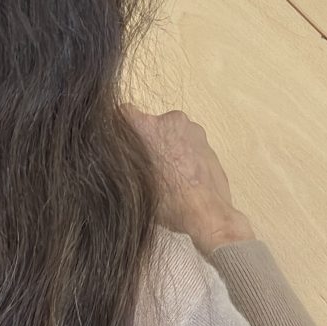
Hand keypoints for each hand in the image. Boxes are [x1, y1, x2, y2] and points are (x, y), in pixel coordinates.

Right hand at [123, 105, 255, 255]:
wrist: (207, 212)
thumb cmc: (167, 200)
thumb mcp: (133, 182)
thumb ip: (124, 158)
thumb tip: (118, 152)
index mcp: (150, 127)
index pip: (123, 113)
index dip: (118, 127)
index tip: (118, 143)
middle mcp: (173, 120)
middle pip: (150, 125)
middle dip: (145, 141)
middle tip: (143, 166)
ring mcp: (194, 130)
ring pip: (171, 134)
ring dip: (165, 148)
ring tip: (165, 175)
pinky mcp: (208, 143)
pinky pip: (187, 144)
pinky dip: (182, 155)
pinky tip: (181, 178)